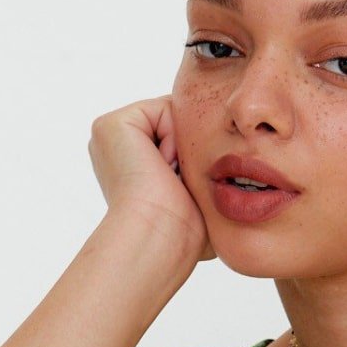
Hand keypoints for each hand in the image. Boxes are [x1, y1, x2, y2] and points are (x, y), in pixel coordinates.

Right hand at [88, 94, 216, 264]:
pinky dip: (174, 137)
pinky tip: (163, 167)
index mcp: (135, 166)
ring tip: (171, 180)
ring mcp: (111, 135)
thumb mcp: (203, 199)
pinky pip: (164, 109)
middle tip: (181, 186)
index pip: (181, 140)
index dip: (198, 160)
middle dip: (192, 150)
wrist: (161, 237)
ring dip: (185, 148)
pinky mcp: (110, 125)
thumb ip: (210, 174)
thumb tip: (236, 169)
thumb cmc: (184, 233)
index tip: (189, 192)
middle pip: (178, 125)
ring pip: (175, 117)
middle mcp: (119, 149)